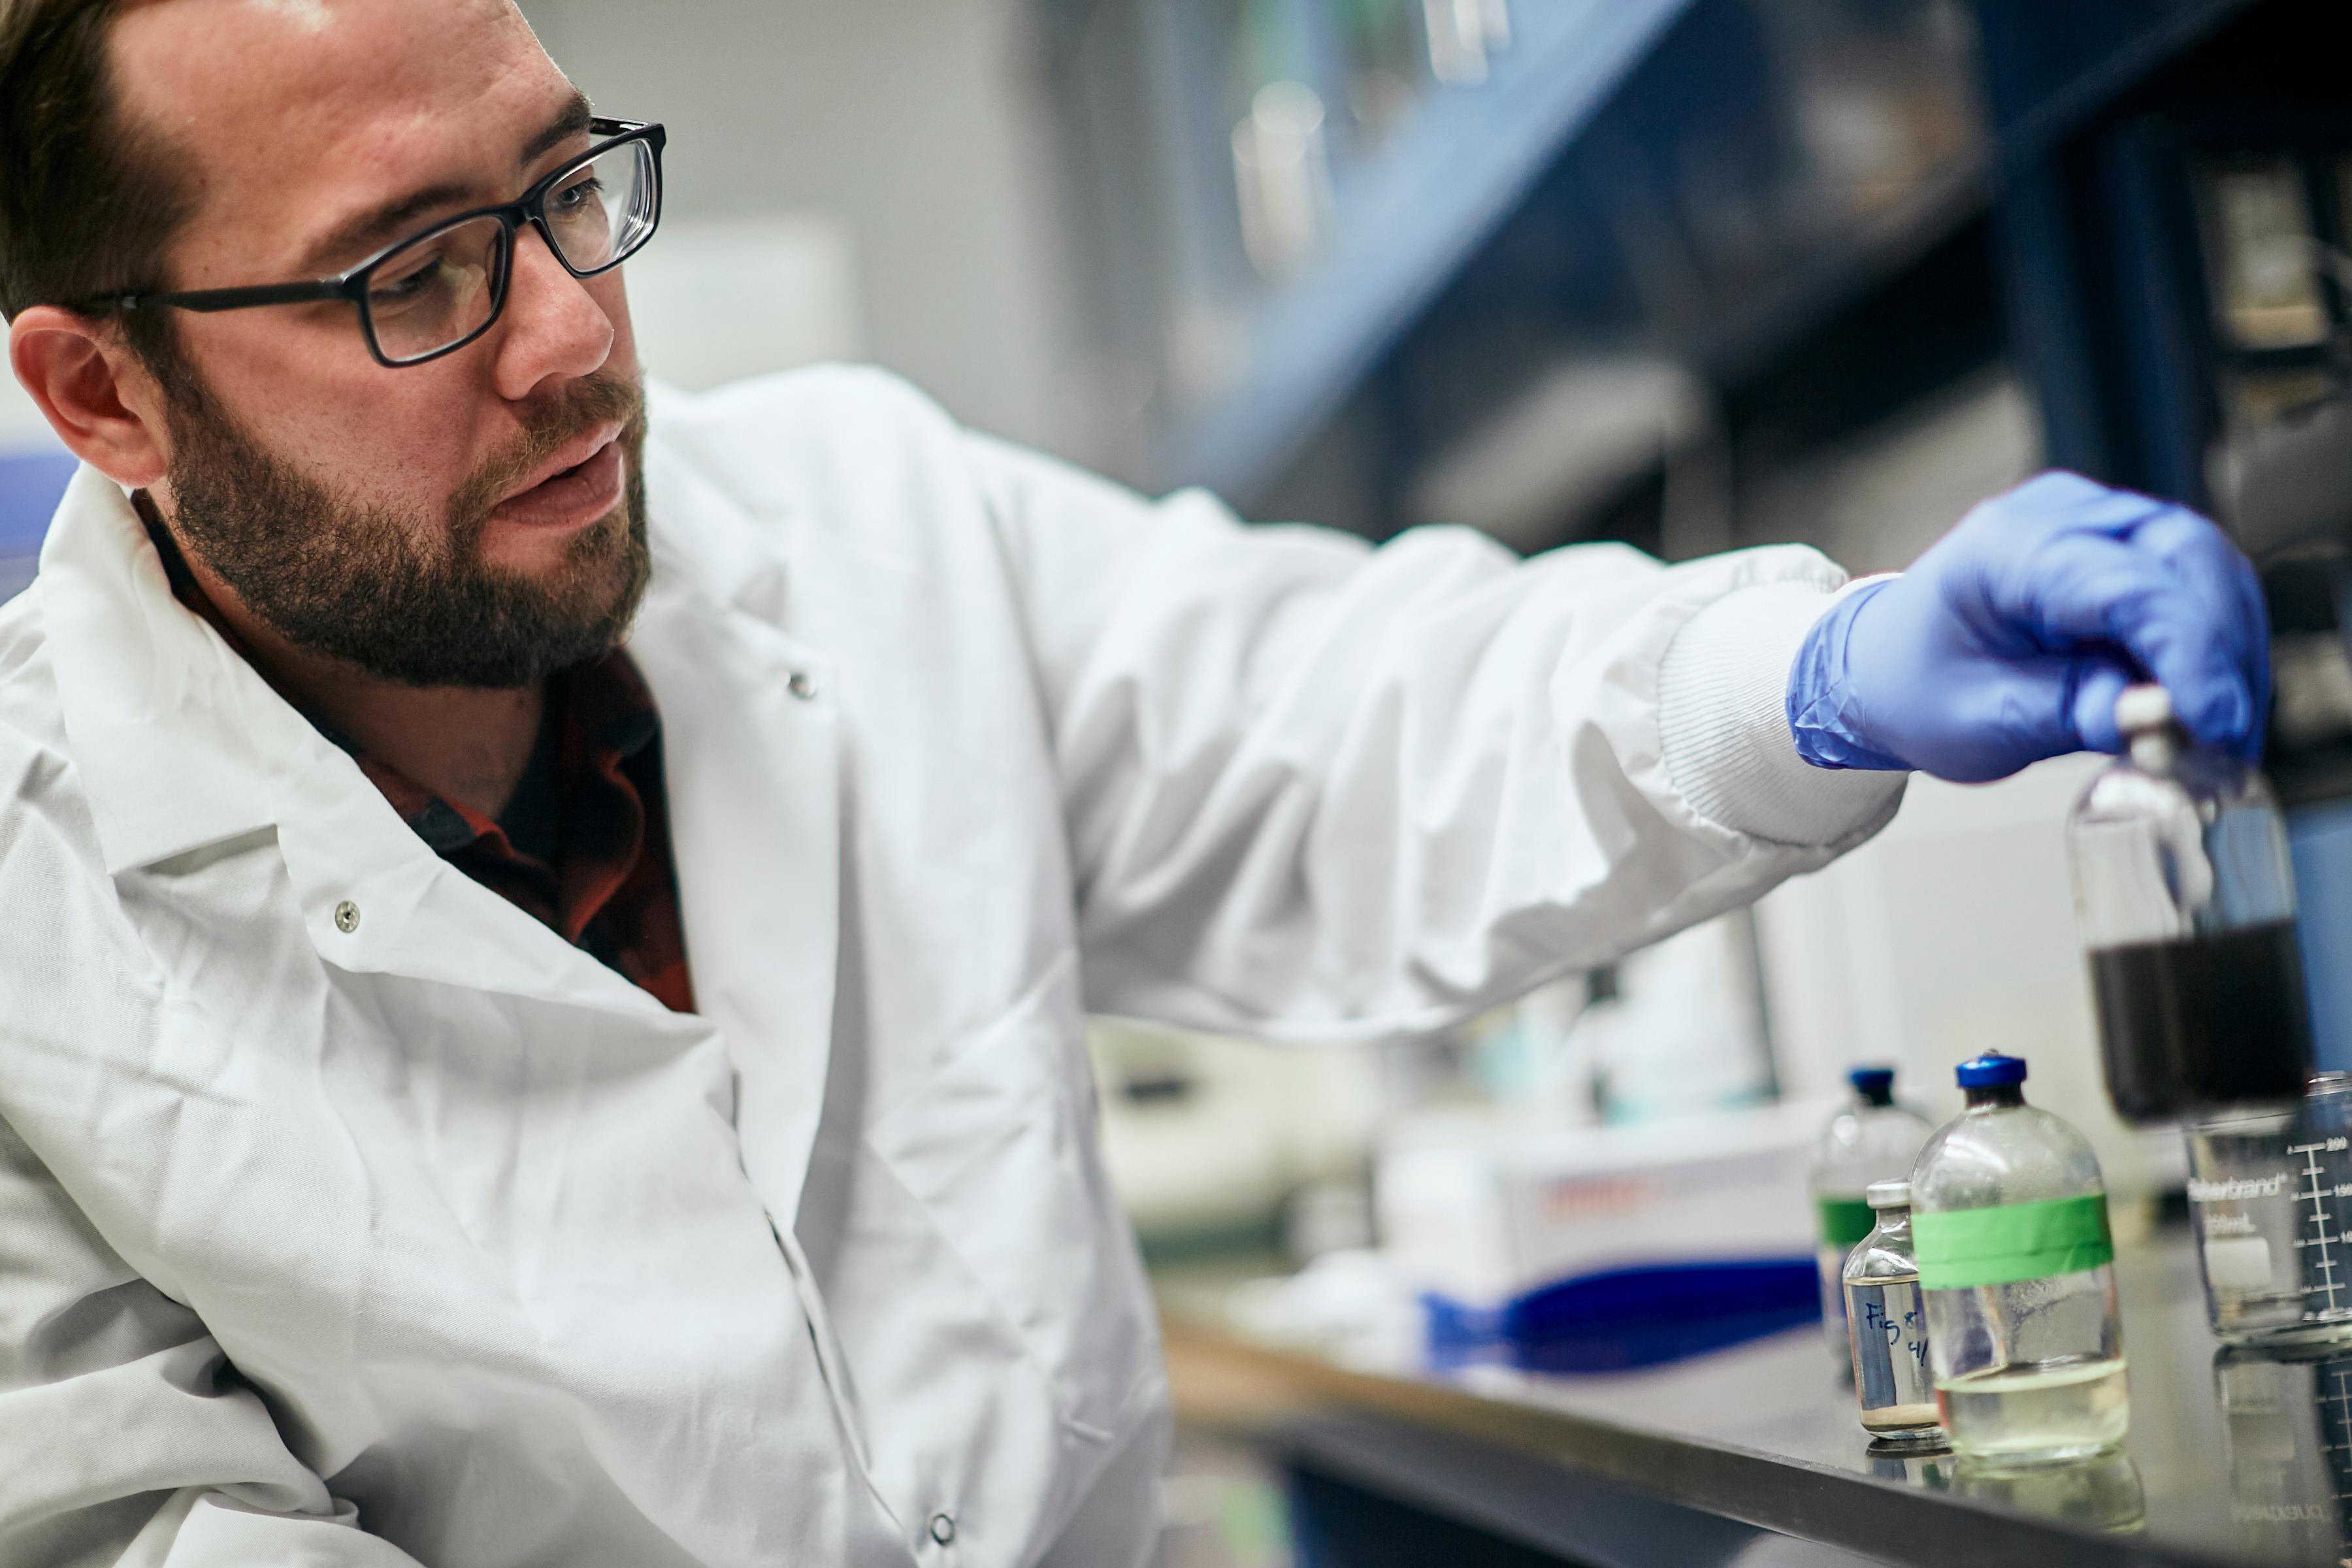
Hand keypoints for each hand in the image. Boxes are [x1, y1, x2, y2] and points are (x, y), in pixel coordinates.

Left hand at [1786, 471, 2268, 783]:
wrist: (1882, 665)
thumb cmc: (1915, 688)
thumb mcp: (1978, 721)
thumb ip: (2069, 712)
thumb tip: (2160, 721)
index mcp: (2004, 549)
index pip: (2127, 586)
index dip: (2189, 655)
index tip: (2217, 725)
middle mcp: (2056, 514)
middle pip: (2185, 559)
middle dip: (2222, 652)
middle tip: (2231, 741)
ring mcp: (2094, 519)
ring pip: (2206, 566)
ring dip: (2229, 650)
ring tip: (2224, 734)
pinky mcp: (2120, 544)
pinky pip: (2193, 581)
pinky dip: (2212, 642)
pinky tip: (2209, 702)